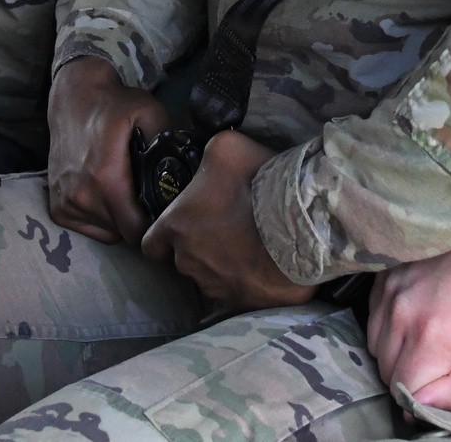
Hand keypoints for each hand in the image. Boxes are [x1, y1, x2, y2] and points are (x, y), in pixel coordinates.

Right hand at [47, 55, 169, 245]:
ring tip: (126, 192)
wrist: (74, 97)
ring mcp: (66, 203)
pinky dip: (100, 219)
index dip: (155, 224)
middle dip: (139, 220)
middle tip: (147, 196)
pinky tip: (107, 195)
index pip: (137, 229)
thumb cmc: (113, 105)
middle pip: (123, 232)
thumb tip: (183, 170)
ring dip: (119, 220)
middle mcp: (82, 197)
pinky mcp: (57, 207)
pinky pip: (88, 228)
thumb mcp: (149, 112)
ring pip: (106, 232)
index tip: (162, 210)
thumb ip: (168, 142)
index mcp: (106, 180)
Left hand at [142, 129, 313, 311]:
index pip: (152, 244)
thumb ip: (207, 156)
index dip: (163, 238)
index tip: (181, 230)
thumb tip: (209, 162)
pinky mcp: (242, 302)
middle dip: (200, 247)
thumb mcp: (225, 148)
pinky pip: (238, 294)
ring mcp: (215, 285)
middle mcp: (188, 261)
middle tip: (227, 228)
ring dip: (223, 265)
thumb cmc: (258, 183)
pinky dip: (247, 283)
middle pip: (184, 259)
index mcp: (177, 226)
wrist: (299, 223)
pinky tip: (264, 267)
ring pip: (210, 277)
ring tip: (250, 246)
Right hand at [368, 251, 450, 411]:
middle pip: (387, 371)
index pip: (404, 392)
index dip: (421, 398)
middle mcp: (402, 313)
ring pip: (377, 346)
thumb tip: (421, 410)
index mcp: (431, 337)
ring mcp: (390, 292)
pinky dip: (390, 325)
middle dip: (410, 374)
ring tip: (429, 336)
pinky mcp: (385, 277)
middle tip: (440, 359)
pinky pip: (374, 318)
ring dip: (397, 350)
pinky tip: (417, 317)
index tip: (438, 386)